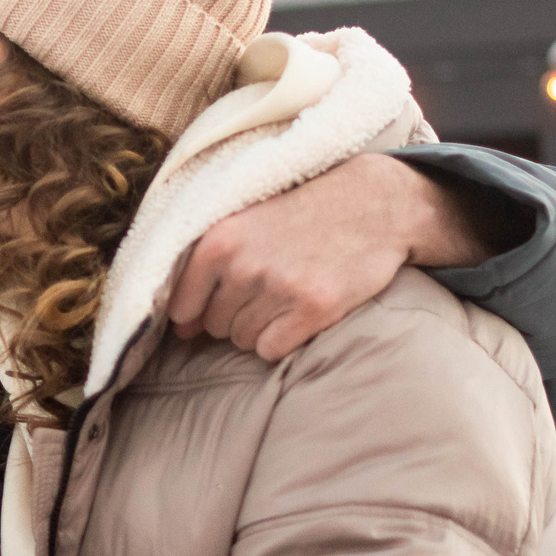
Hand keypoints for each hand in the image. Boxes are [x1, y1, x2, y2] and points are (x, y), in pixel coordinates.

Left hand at [167, 153, 516, 359]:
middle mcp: (243, 265)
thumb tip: (183, 330)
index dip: (200, 310)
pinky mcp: (313, 308)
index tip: (225, 297)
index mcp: (218, 241)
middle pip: (215, 326)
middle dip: (236, 315)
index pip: (181, 307)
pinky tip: (300, 312)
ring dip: (261, 327)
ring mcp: (279, 287)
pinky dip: (283, 340)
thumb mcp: (245, 224)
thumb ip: (206, 271)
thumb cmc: (301, 215)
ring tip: (288, 294)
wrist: (373, 205)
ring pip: (243, 340)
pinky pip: (271, 350)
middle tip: (269, 287)